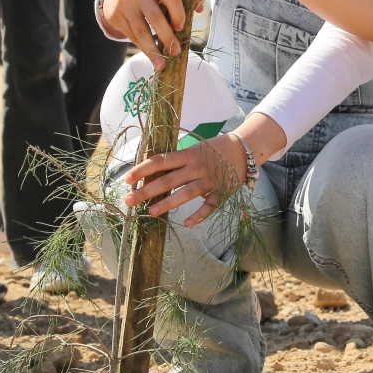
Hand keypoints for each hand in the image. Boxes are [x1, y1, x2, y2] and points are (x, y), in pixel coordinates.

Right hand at [101, 0, 204, 69]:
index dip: (178, 14)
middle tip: (176, 52)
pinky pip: (132, 36)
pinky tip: (151, 57)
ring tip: (162, 64)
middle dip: (167, 37)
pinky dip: (143, 48)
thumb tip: (200, 8)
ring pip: (142, 31)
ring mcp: (125, 4)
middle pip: (156, 17)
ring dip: (153, 50)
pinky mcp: (116, 16)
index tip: (181, 28)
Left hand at [123, 134, 247, 225]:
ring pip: (186, 193)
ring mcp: (209, 180)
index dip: (142, 169)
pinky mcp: (222, 191)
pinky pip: (210, 205)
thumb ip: (178, 160)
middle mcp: (196, 167)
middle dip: (147, 190)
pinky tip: (188, 223)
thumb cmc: (215, 149)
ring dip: (168, 203)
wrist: (245, 149)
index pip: (160, 161)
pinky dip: (200, 215)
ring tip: (151, 212)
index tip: (128, 179)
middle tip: (129, 200)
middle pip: (168, 180)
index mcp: (188, 154)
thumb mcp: (195, 148)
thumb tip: (153, 170)